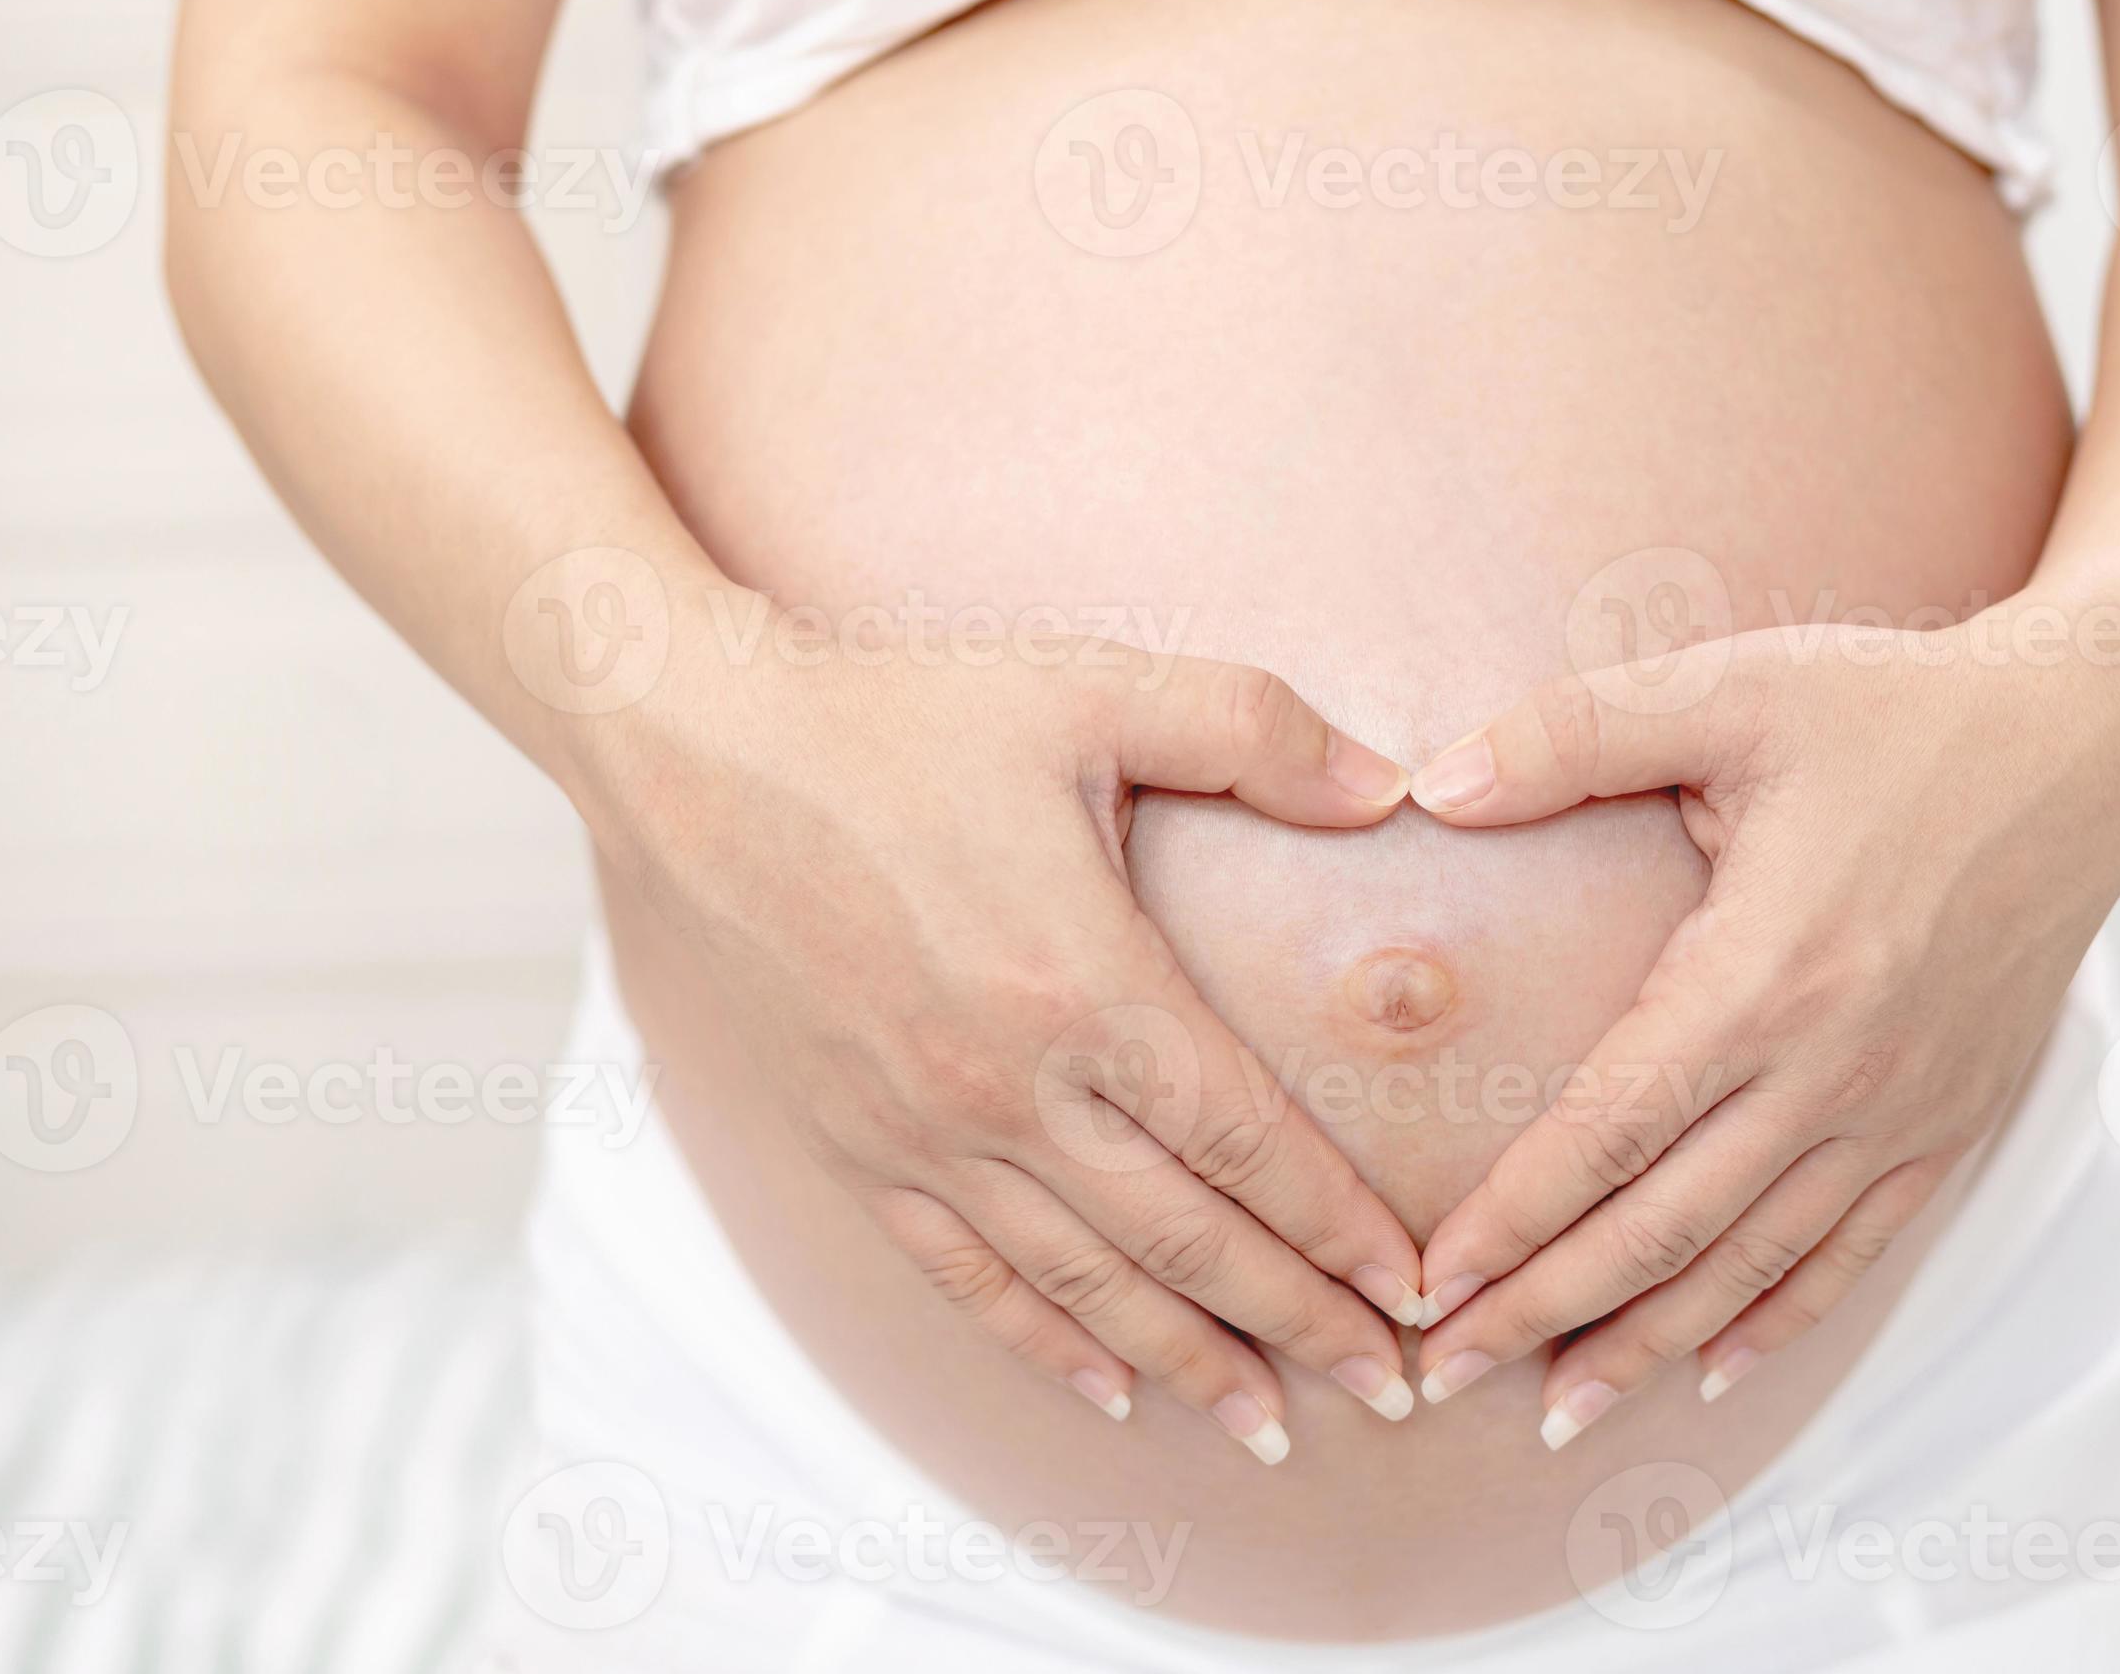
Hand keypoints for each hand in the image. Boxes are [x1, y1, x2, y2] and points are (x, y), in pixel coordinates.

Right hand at [592, 600, 1427, 1461]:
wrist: (700, 756)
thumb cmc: (902, 715)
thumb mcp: (1094, 686)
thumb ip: (1256, 732)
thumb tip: (1392, 788)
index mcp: (1085, 985)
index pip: (1250, 1144)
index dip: (1343, 1228)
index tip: (1419, 1288)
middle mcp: (1009, 1088)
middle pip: (1186, 1243)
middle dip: (1301, 1325)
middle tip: (1393, 1391)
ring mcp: (924, 1132)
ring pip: (1083, 1287)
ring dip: (1189, 1365)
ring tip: (1273, 1431)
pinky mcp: (853, 1148)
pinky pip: (964, 1278)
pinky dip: (1044, 1345)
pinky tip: (1107, 1394)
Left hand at [1399, 608, 2119, 1445]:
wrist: (2087, 746)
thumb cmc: (1894, 709)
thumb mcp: (1727, 691)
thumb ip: (1568, 736)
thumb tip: (1429, 785)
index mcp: (1763, 976)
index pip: (1603, 1135)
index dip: (1507, 1223)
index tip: (1422, 1285)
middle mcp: (1833, 1070)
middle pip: (1660, 1230)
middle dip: (1541, 1314)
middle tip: (1438, 1379)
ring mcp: (1900, 1110)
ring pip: (1750, 1266)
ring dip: (1644, 1345)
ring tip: (1553, 1412)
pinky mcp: (1951, 1121)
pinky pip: (1851, 1252)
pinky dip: (1776, 1321)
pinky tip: (1709, 1370)